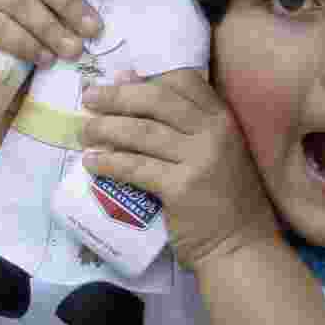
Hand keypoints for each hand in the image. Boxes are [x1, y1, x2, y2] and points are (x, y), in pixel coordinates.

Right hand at [0, 0, 102, 72]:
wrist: (23, 90)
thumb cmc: (59, 54)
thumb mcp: (79, 30)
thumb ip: (88, 16)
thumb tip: (108, 18)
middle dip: (68, 2)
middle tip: (92, 30)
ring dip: (49, 27)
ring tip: (72, 50)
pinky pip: (0, 26)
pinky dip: (26, 43)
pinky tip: (45, 58)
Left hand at [80, 69, 279, 271]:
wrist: (239, 247)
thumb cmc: (225, 200)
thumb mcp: (218, 152)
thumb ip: (186, 123)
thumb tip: (131, 82)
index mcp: (224, 119)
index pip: (183, 81)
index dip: (148, 77)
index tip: (120, 80)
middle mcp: (214, 132)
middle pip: (156, 100)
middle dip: (117, 96)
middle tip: (88, 98)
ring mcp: (198, 160)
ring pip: (141, 132)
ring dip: (105, 128)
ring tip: (85, 132)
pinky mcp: (180, 188)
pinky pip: (135, 167)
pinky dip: (108, 163)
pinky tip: (92, 163)